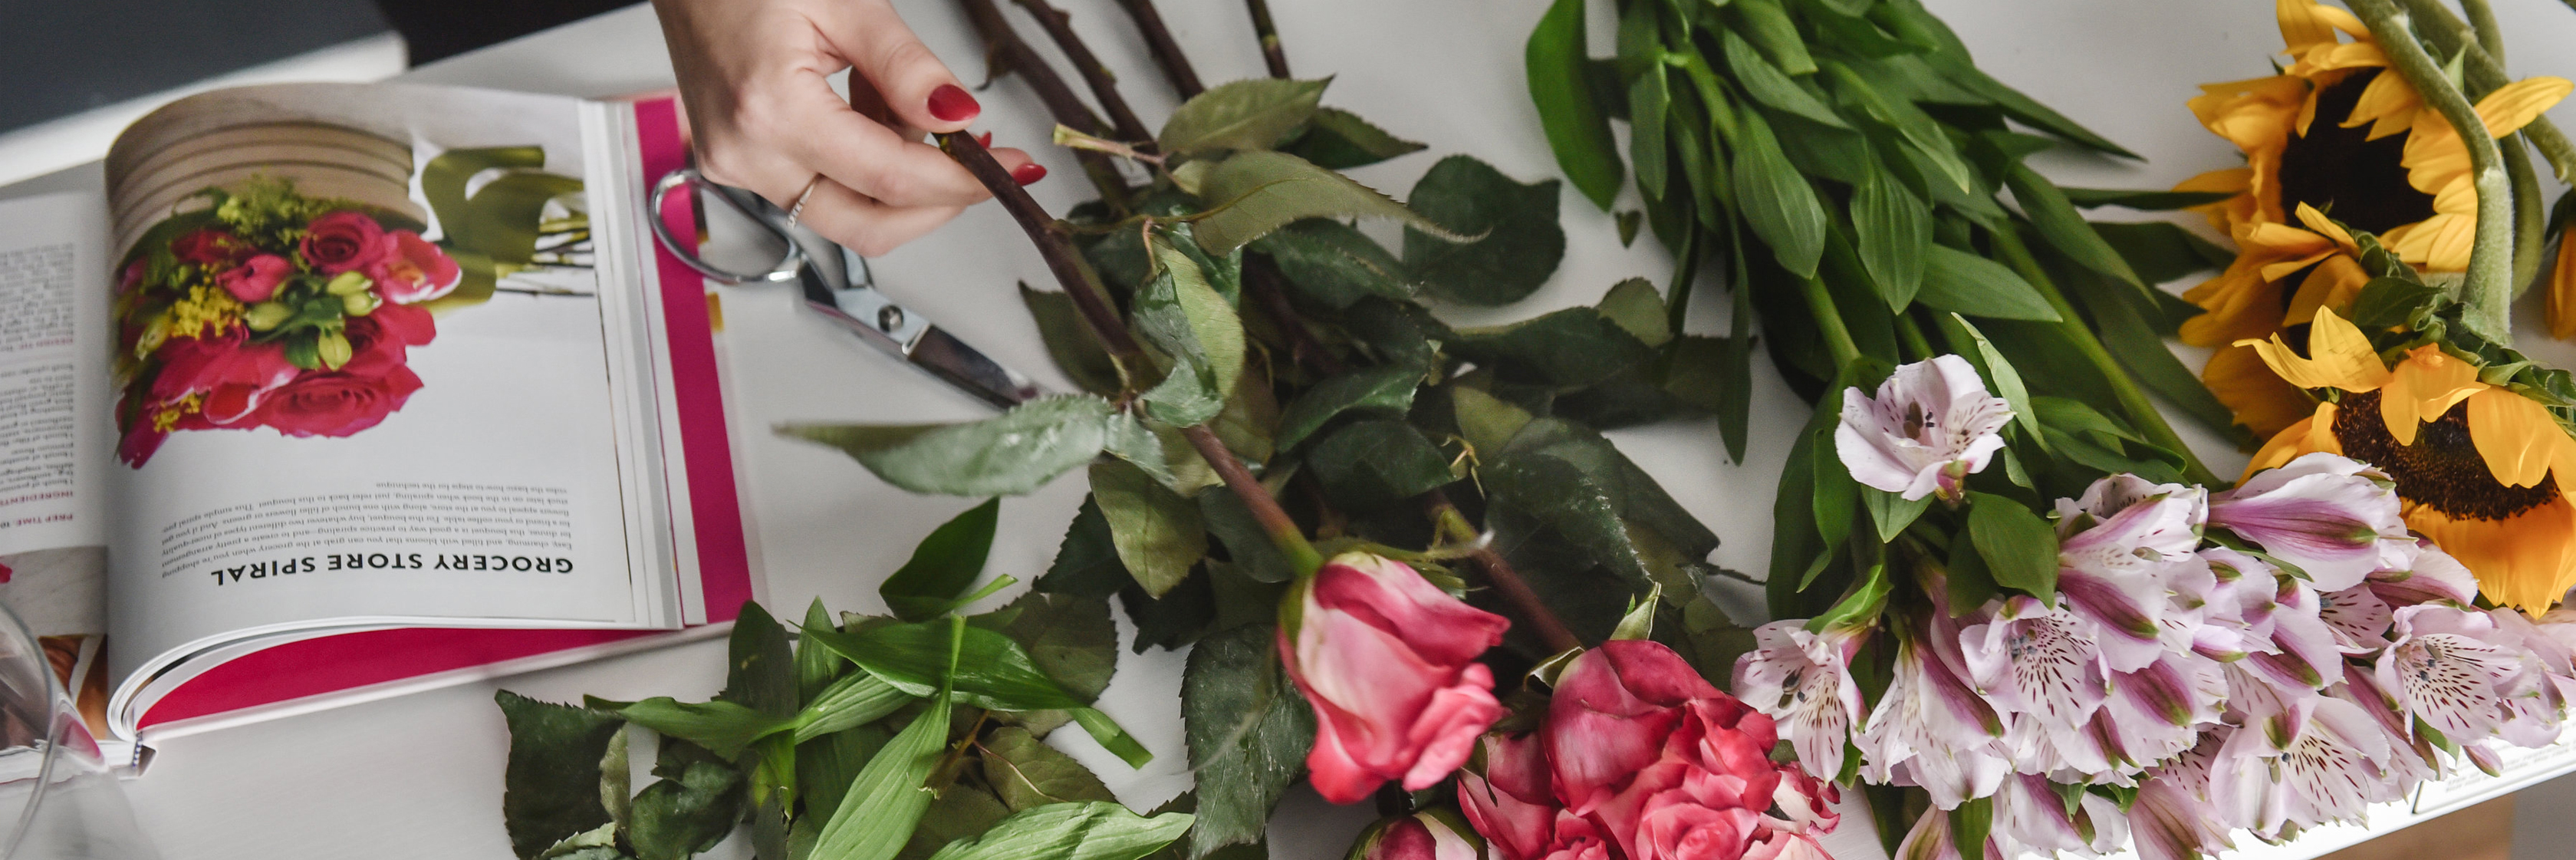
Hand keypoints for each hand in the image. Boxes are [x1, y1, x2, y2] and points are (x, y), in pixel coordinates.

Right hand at [650, 0, 1046, 255]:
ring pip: (845, 214)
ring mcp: (736, 166)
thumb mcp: (846, 3)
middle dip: (936, 203)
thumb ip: (906, 68)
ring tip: (910, 111)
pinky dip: (862, 167)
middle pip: (868, 226)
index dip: (962, 181)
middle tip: (981, 165)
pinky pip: (817, 189)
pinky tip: (871, 114)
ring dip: (898, 181)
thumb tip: (960, 120)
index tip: (1010, 168)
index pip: (890, 179)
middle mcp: (745, 154)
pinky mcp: (737, 164)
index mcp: (770, 110)